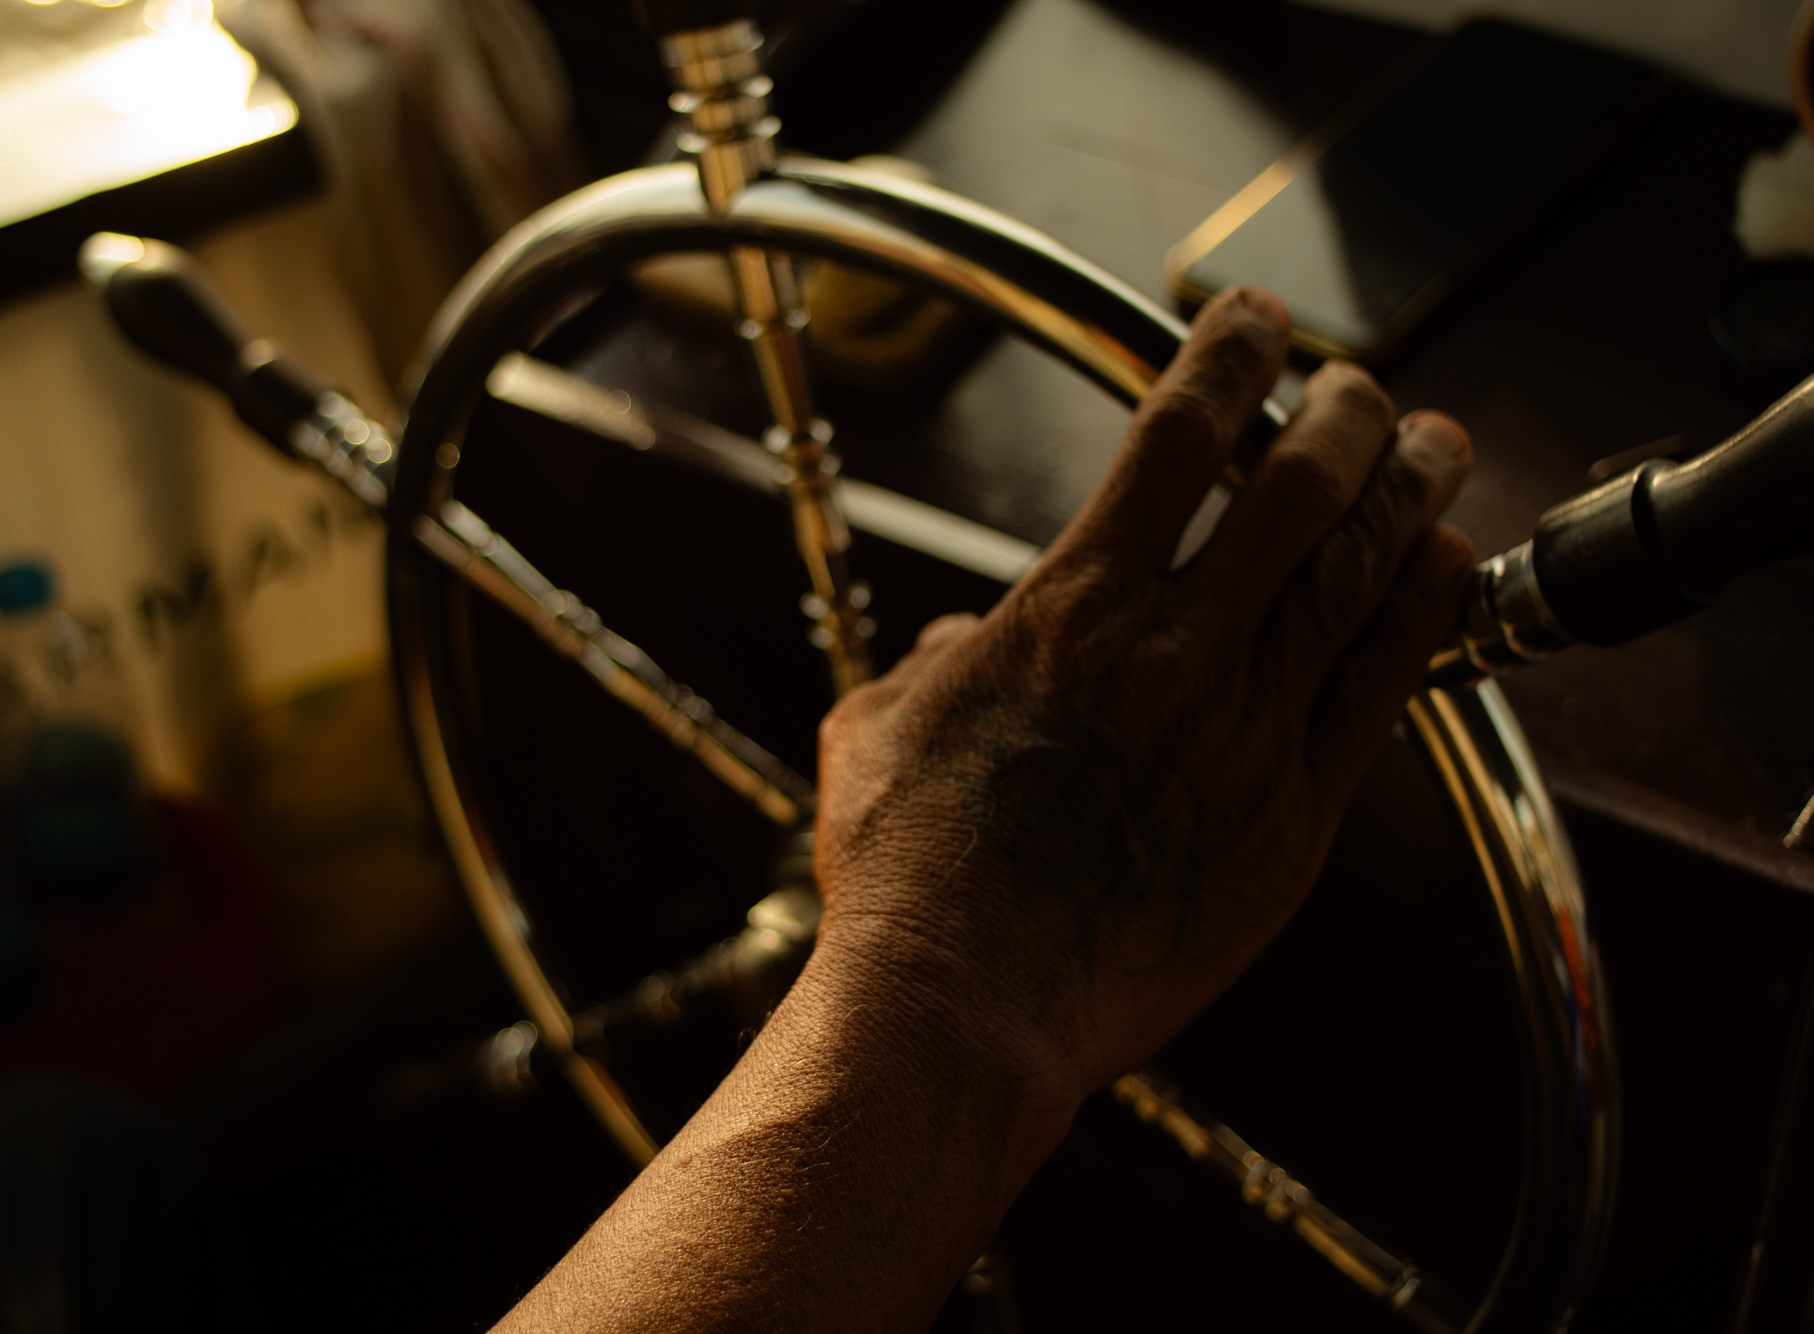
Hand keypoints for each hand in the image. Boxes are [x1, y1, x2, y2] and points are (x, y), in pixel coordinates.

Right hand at [812, 286, 1474, 1107]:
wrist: (963, 1002)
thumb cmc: (908, 870)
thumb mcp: (876, 730)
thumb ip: (927, 662)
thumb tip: (957, 640)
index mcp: (1071, 609)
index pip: (1174, 438)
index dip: (1229, 359)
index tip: (1254, 319)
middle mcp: (1174, 649)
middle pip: (1297, 487)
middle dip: (1343, 412)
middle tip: (1362, 384)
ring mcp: (1244, 730)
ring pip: (1358, 574)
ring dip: (1407, 492)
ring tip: (1436, 444)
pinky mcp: (1291, 816)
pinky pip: (1383, 689)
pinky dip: (1423, 610)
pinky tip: (1445, 565)